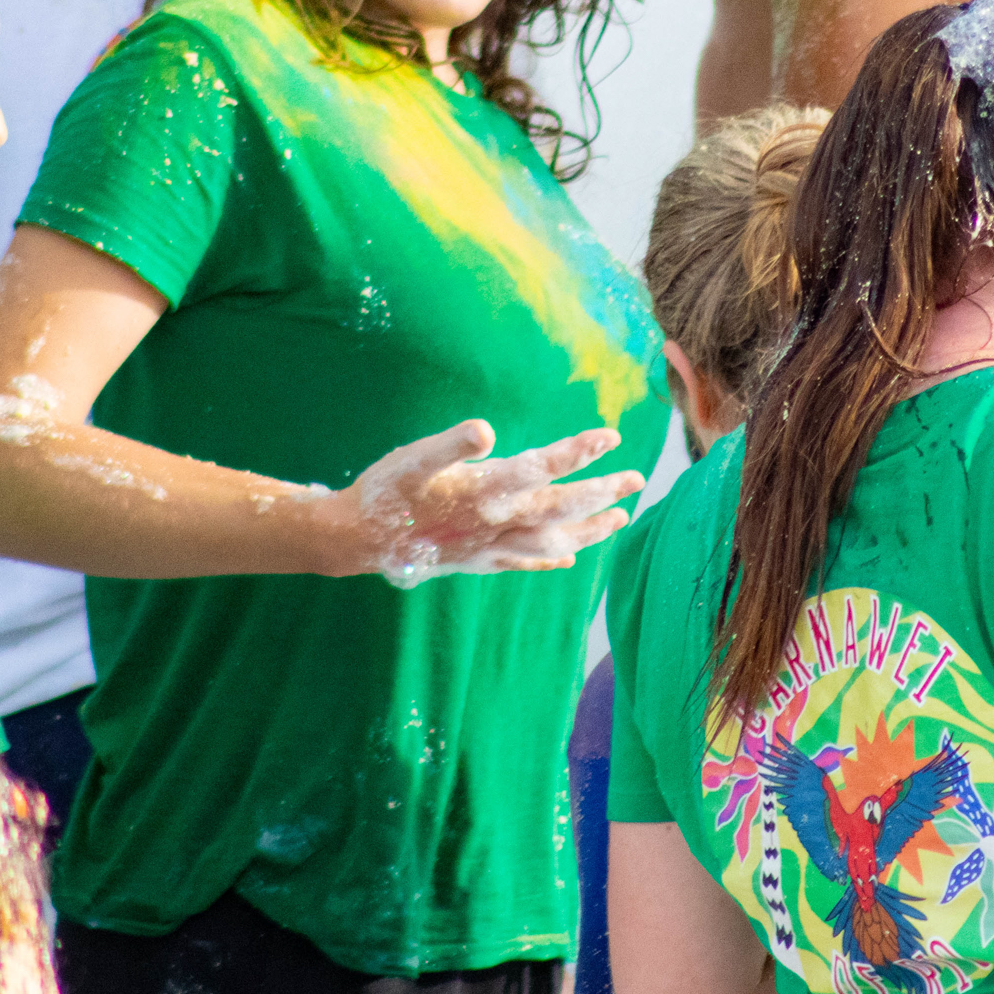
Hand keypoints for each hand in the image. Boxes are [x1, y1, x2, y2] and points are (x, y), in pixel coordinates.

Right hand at [332, 421, 643, 586]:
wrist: (356, 540)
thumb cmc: (385, 490)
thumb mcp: (413, 456)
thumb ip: (451, 443)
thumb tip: (486, 431)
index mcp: (485, 490)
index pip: (543, 467)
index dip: (578, 451)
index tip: (609, 436)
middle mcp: (495, 522)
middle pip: (560, 507)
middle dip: (601, 492)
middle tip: (637, 479)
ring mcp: (490, 547)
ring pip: (552, 540)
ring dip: (589, 529)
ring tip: (620, 519)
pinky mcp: (479, 561)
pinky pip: (525, 562)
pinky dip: (551, 559)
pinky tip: (568, 559)